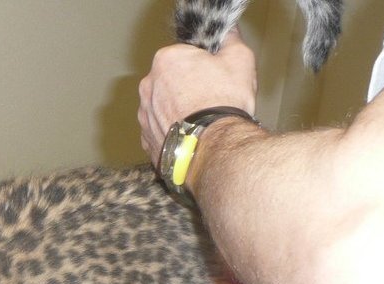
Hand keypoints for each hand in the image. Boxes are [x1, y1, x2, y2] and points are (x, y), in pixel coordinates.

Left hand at [138, 30, 257, 164]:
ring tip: (201, 120)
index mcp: (166, 60)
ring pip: (164, 106)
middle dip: (189, 87)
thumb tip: (228, 35)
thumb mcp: (239, 59)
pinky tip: (190, 135)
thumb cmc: (223, 103)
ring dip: (179, 110)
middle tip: (211, 98)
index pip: (185, 54)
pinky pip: (161, 129)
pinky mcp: (146, 139)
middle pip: (172, 81)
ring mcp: (144, 114)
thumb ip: (231, 40)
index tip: (216, 74)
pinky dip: (173, 131)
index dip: (204, 64)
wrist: (212, 147)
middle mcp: (148, 86)